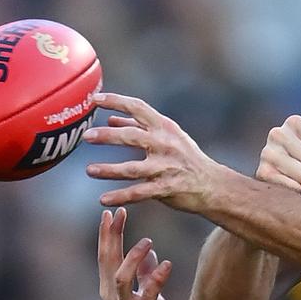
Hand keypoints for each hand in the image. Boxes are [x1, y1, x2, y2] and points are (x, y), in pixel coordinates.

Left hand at [83, 92, 227, 211]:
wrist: (213, 185)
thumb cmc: (187, 158)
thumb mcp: (169, 136)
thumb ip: (140, 126)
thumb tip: (112, 118)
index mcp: (164, 127)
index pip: (138, 107)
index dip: (115, 101)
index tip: (94, 100)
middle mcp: (165, 144)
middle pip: (132, 137)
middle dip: (108, 136)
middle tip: (87, 136)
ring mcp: (167, 167)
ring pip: (133, 169)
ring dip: (110, 170)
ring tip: (90, 170)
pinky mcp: (167, 188)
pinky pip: (140, 193)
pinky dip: (121, 196)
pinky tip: (103, 199)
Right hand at [97, 207, 182, 299]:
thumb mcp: (147, 293)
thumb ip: (145, 272)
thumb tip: (150, 251)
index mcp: (111, 289)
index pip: (106, 256)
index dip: (107, 234)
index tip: (112, 212)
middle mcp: (112, 297)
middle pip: (107, 261)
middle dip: (111, 236)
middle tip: (119, 213)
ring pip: (120, 277)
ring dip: (132, 256)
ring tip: (148, 240)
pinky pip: (146, 294)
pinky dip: (156, 277)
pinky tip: (168, 264)